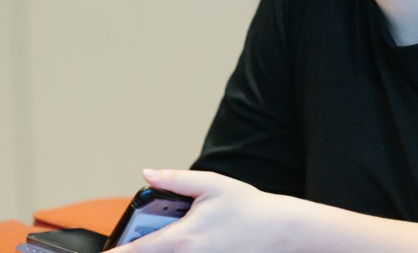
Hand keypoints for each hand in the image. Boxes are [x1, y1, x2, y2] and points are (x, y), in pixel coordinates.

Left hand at [108, 168, 302, 252]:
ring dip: (163, 248)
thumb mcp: (212, 184)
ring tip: (178, 233)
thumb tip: (147, 173)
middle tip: (142, 237)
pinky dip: (182, 251)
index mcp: (182, 238)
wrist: (280, 230)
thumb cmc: (248, 207)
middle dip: (141, 248)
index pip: (137, 251)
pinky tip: (192, 240)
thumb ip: (175, 180)